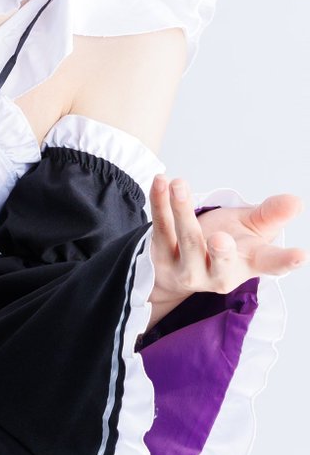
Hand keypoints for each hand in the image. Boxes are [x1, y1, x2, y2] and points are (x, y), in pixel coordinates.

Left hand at [147, 175, 307, 324]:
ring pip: (186, 239)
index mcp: (246, 265)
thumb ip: (271, 215)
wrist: (180, 266)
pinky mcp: (160, 255)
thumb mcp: (252, 230)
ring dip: (181, 210)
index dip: (285, 261)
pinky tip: (161, 181)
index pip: (270, 265)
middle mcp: (216, 273)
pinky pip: (160, 226)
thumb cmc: (225, 244)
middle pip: (220, 263)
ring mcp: (186, 269)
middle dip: (221, 252)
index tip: (301, 255)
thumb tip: (296, 201)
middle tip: (221, 238)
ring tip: (179, 184)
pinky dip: (159, 202)